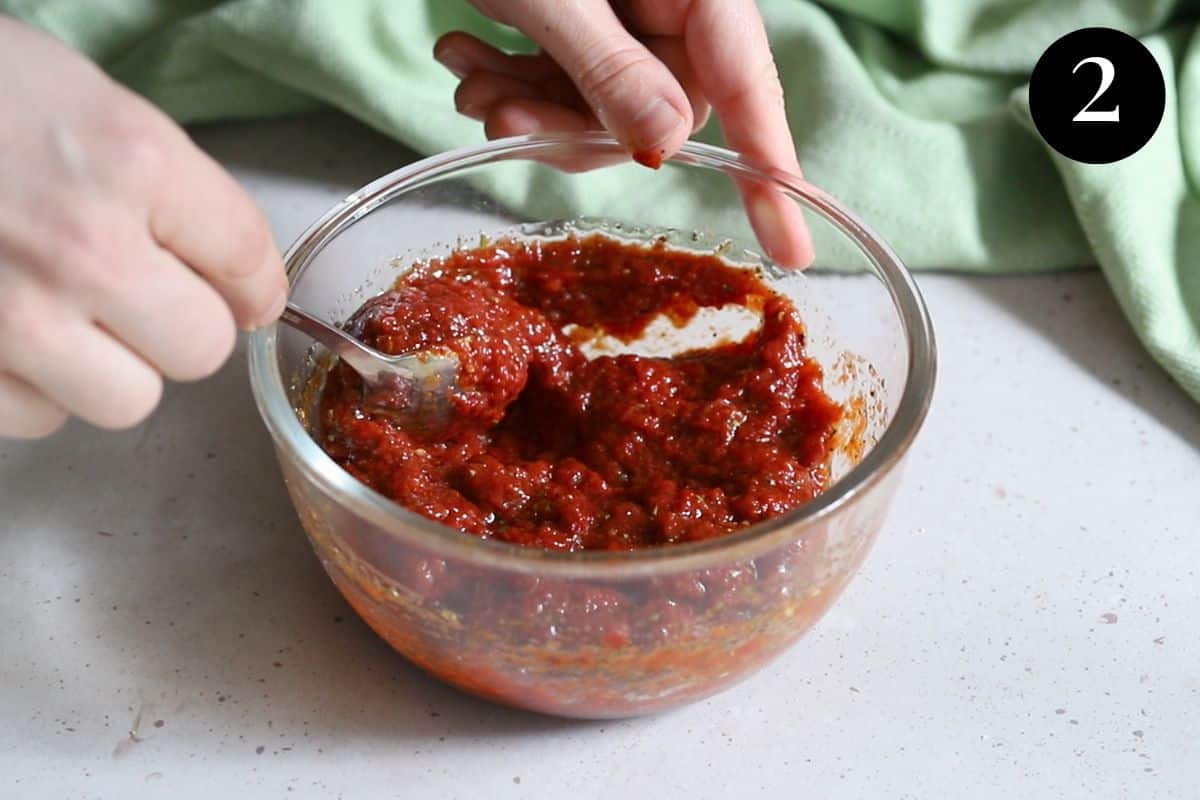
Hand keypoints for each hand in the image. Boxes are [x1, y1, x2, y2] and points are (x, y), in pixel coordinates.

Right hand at [0, 18, 286, 438]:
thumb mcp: (89, 102)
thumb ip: (170, 189)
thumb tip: (239, 278)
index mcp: (131, 164)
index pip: (247, 260)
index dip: (253, 283)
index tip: (243, 291)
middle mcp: (82, 249)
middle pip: (202, 350)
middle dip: (183, 326)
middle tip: (145, 295)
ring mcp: (12, 317)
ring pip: (129, 401)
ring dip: (112, 366)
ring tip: (68, 313)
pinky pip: (39, 418)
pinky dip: (34, 387)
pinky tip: (10, 332)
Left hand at [435, 0, 812, 267]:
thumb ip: (608, 68)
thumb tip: (669, 144)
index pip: (749, 90)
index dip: (770, 173)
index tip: (795, 248)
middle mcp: (674, 4)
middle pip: (658, 112)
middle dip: (571, 129)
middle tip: (500, 114)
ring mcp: (631, 14)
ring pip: (602, 109)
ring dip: (526, 107)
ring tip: (467, 74)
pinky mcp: (586, 21)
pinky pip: (568, 82)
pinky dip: (511, 80)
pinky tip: (464, 54)